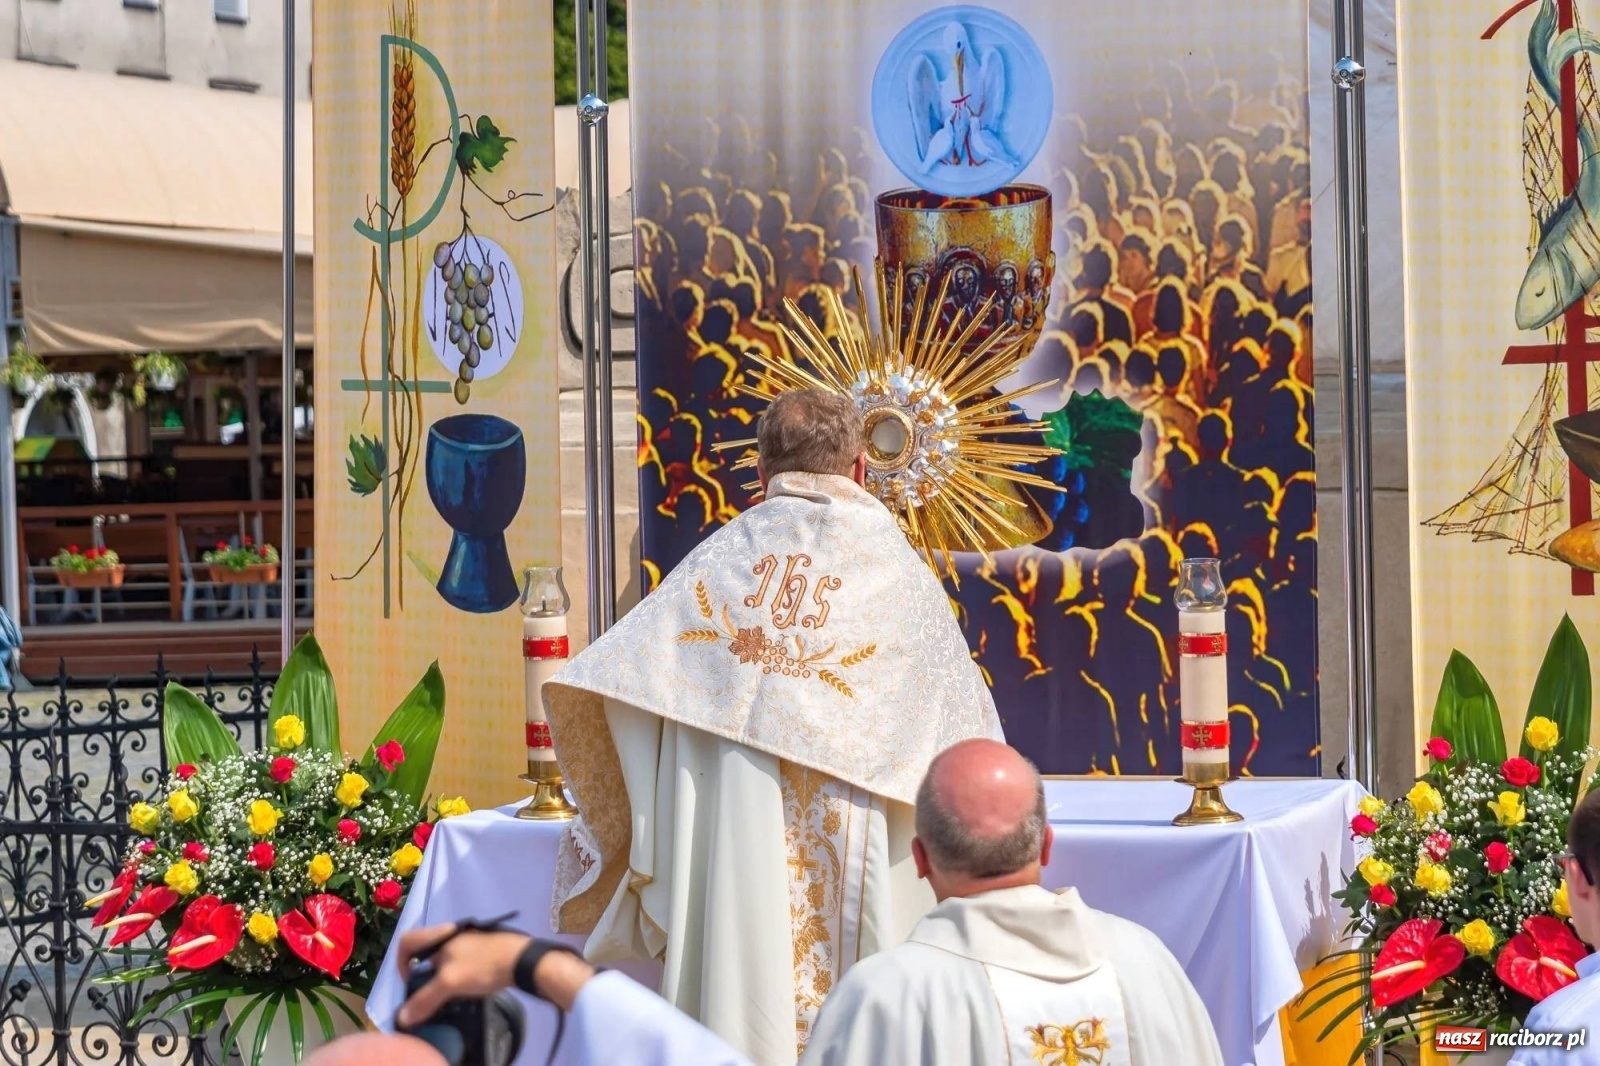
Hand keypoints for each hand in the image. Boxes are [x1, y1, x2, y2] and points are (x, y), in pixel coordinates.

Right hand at [395, 924, 526, 1027]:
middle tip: (429, 994)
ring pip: (442, 960)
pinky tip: (465, 990)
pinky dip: (456, 977)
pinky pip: (458, 964)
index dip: (401, 962)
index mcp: (440, 935)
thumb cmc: (484, 965)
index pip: (407, 941)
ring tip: (448, 995)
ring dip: (440, 978)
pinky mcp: (481, 950)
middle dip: (422, 975)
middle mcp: (451, 934)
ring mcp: (467, 941)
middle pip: (424, 953)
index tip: (410, 982)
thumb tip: (403, 1017)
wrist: (523, 960)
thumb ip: (425, 999)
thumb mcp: (450, 983)